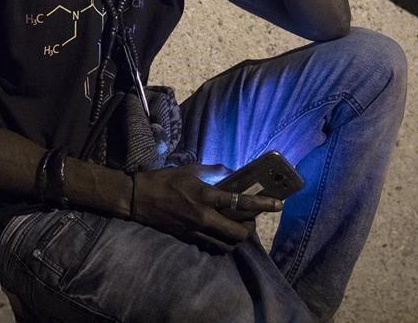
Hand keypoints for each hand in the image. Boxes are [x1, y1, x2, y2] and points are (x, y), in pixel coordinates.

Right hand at [131, 164, 282, 252]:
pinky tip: (219, 233)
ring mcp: (196, 232)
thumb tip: (231, 172)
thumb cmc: (164, 180)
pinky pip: (213, 247)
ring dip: (236, 238)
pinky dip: (221, 243)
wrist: (138, 199)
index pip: (241, 203)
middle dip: (250, 228)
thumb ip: (213, 171)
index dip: (263, 204)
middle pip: (239, 233)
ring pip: (227, 245)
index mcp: (206, 197)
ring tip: (236, 227)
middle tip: (250, 219)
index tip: (279, 205)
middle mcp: (204, 218)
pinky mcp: (188, 239)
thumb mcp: (189, 170)